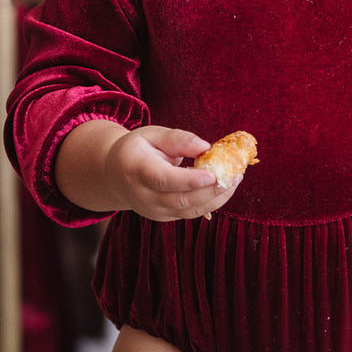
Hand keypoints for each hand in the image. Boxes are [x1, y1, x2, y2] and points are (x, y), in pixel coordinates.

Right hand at [55, 121, 239, 221]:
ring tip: (236, 179)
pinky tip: (225, 187)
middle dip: (211, 190)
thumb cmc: (138, 149)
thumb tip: (206, 146)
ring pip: (189, 210)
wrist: (115, 174)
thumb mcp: (152, 134)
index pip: (164, 180)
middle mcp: (143, 196)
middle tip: (235, 175)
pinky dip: (211, 202)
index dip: (189, 180)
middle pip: (180, 200)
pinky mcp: (163, 217)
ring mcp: (153, 211)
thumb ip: (178, 139)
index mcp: (136, 170)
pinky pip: (191, 213)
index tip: (213, 175)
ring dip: (217, 197)